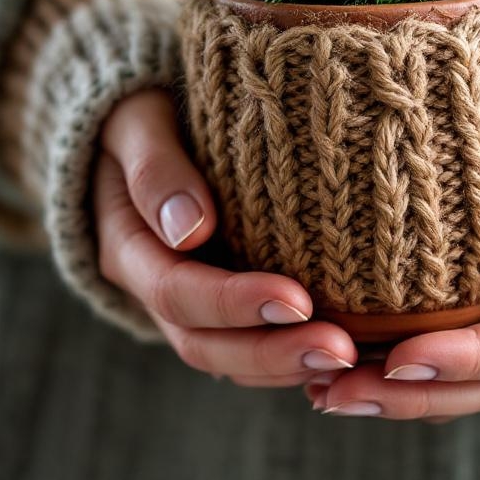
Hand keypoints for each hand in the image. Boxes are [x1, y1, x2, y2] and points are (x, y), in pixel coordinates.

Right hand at [93, 88, 357, 384]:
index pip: (177, 291)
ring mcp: (189, 300)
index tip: (298, 299)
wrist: (142, 127)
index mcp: (129, 247)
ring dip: (286, 364)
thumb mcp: (137, 124)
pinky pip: (250, 345)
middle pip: (205, 343)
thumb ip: (155, 169)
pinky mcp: (222, 299)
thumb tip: (190, 228)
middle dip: (272, 351)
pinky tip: (343, 351)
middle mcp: (155, 287)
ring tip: (350, 356)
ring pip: (229, 357)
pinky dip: (288, 357)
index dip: (234, 302)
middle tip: (339, 349)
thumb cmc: (144, 115)